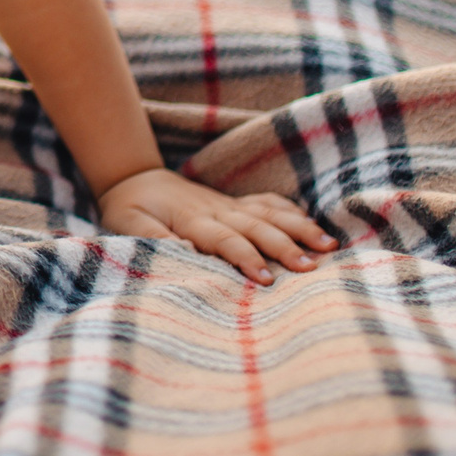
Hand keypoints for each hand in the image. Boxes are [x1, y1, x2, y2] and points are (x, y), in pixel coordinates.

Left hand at [96, 168, 337, 283]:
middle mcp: (216, 211)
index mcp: (191, 220)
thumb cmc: (129, 207)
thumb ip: (152, 237)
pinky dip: (289, 211)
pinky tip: (312, 223)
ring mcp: (228, 205)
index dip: (246, 258)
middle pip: (256, 227)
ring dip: (298, 228)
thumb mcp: (127, 224)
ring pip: (268, 214)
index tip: (268, 278)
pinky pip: (265, 203)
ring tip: (328, 245)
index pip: (224, 240)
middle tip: (311, 267)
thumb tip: (182, 248)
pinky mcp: (233, 203)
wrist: (134, 176)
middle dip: (285, 247)